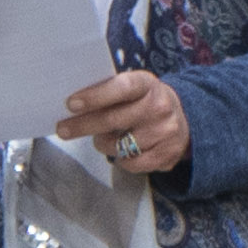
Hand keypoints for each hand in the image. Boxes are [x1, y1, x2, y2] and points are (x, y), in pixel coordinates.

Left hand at [55, 68, 187, 176]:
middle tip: (63, 129)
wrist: (185, 119)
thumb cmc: (145, 102)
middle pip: (113, 120)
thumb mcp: (133, 89)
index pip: (121, 88)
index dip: (95, 96)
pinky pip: (131, 163)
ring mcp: (165, 132)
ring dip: (103, 143)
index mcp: (147, 84)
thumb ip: (109, 92)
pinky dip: (120, 159)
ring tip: (102, 137)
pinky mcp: (166, 155)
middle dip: (83, 125)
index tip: (71, 104)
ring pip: (119, 145)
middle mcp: (159, 107)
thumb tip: (73, 106)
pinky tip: (121, 150)